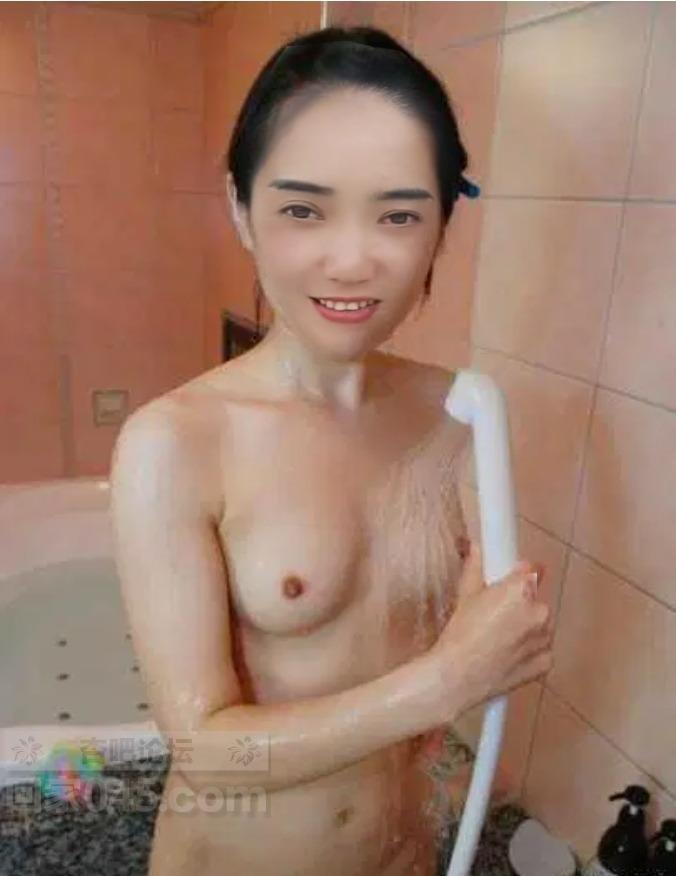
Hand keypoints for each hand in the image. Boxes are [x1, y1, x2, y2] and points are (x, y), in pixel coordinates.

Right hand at [427, 540, 554, 718]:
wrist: (459, 676)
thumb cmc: (460, 634)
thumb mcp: (465, 594)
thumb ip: (475, 567)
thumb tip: (476, 549)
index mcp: (521, 589)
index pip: (534, 569)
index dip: (520, 574)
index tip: (511, 580)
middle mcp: (540, 611)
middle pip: (536, 599)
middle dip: (520, 603)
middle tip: (495, 615)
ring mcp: (545, 639)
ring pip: (540, 625)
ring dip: (526, 627)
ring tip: (498, 638)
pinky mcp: (546, 663)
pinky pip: (541, 649)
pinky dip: (529, 651)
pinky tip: (506, 655)